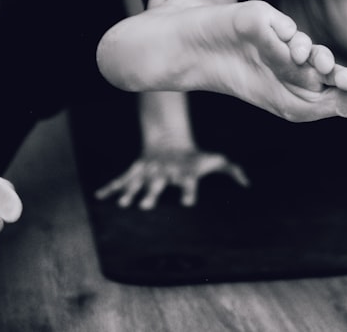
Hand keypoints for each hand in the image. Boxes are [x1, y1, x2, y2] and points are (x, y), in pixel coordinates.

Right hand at [94, 148, 248, 209]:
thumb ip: (231, 170)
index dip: (188, 192)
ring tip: (124, 204)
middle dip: (152, 194)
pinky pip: (121, 179)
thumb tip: (247, 183)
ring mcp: (149, 172)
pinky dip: (110, 187)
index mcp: (184, 173)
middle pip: (158, 184)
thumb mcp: (214, 161)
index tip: (187, 203)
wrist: (169, 140)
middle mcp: (165, 173)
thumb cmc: (195, 158)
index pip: (188, 182)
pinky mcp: (136, 170)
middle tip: (147, 206)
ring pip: (138, 182)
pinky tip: (99, 197)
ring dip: (130, 192)